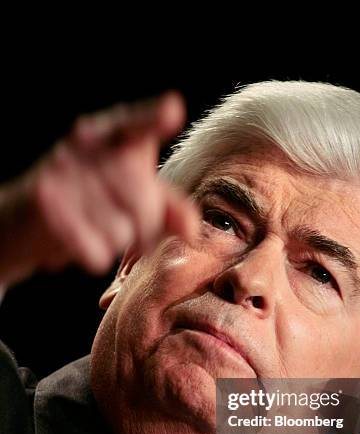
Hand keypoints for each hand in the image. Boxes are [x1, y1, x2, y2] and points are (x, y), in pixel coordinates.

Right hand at [0, 92, 198, 284]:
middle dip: (145, 229)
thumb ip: (170, 207)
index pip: (137, 125)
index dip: (154, 118)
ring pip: (122, 232)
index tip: (172, 110)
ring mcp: (62, 171)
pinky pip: (96, 250)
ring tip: (97, 229)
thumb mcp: (133, 195)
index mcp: (111, 134)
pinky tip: (82, 242)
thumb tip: (193, 231)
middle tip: (127, 227)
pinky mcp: (45, 203)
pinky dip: (94, 256)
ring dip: (115, 243)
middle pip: (144, 202)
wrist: (25, 219)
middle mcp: (86, 145)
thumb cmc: (91, 202)